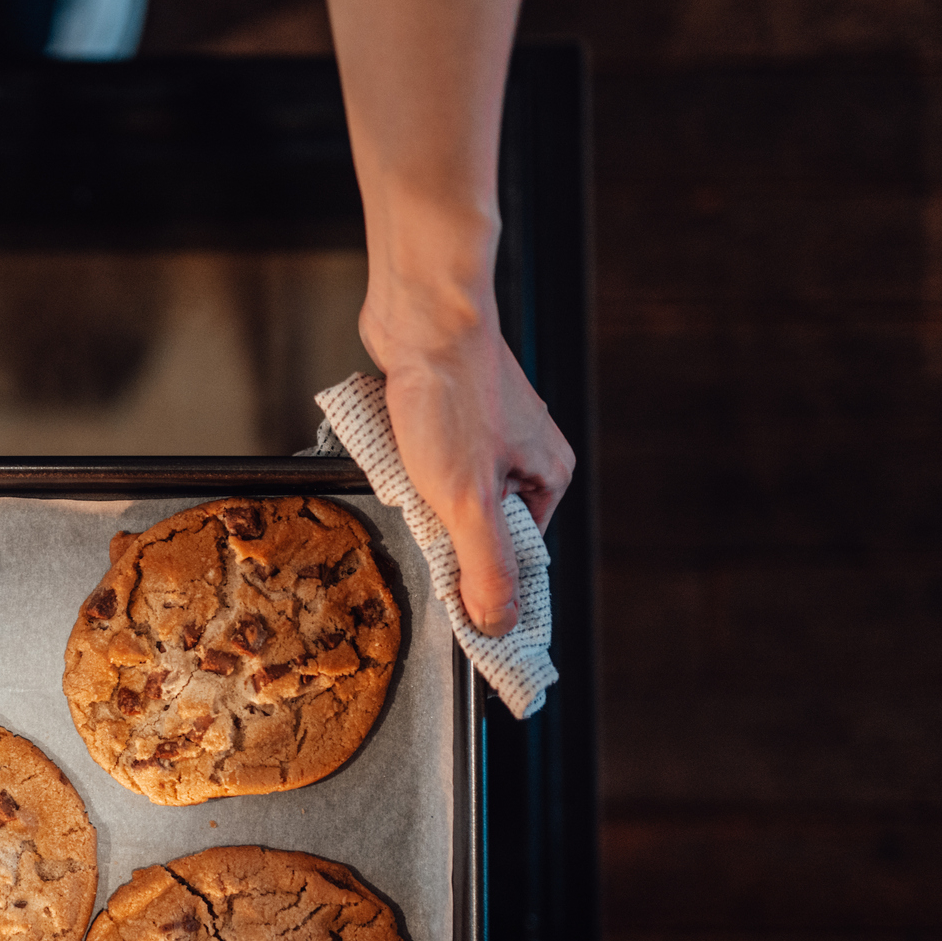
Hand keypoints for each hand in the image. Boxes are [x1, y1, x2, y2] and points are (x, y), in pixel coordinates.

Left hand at [357, 276, 573, 636]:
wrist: (421, 316)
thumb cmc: (450, 397)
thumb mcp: (468, 501)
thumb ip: (485, 566)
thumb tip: (498, 624)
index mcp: (548, 476)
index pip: (517, 555)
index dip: (481, 579)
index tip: (448, 596)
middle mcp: (525, 452)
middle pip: (481, 524)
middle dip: (443, 529)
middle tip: (418, 517)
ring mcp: (486, 430)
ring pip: (448, 490)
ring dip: (419, 494)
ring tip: (407, 473)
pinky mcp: (448, 412)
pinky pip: (425, 459)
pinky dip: (405, 463)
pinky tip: (393, 450)